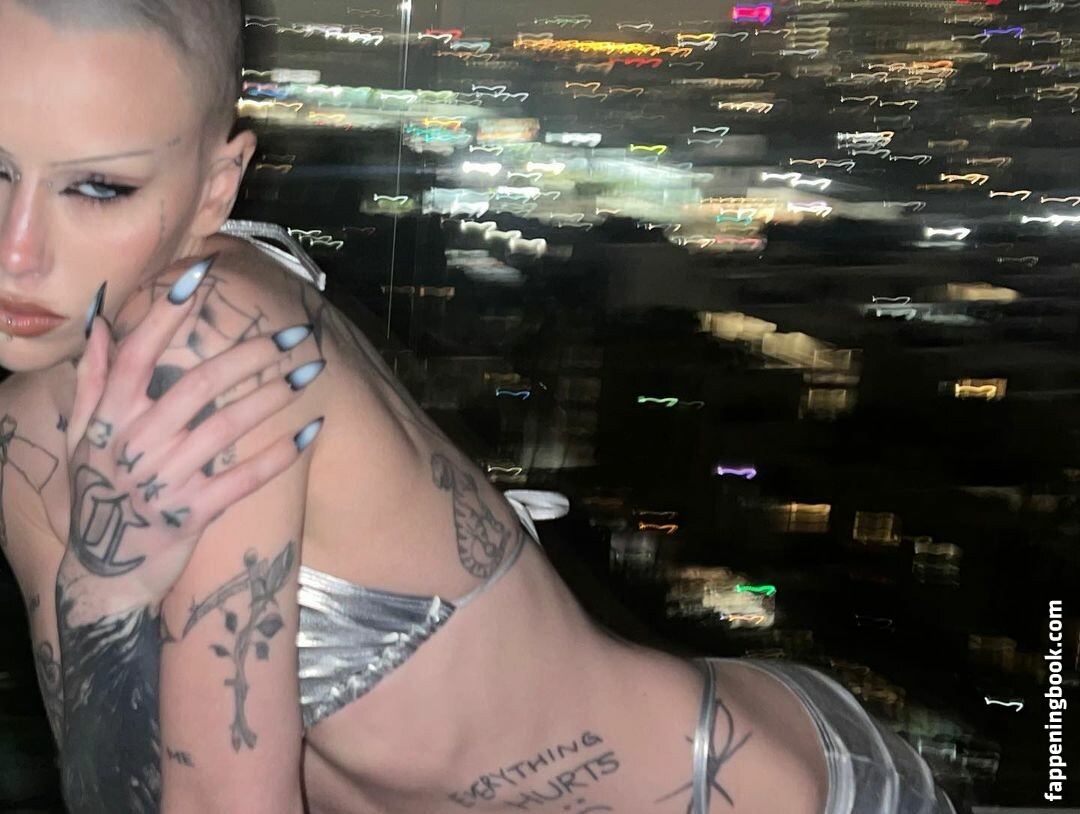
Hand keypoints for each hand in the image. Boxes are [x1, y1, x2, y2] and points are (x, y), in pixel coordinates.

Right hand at [63, 256, 325, 610]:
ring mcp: (165, 480)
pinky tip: (312, 431)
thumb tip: (103, 321)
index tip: (201, 275)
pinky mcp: (193, 513)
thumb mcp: (83, 437)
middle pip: (196, 384)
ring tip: (310, 373)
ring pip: (225, 428)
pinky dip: (279, 456)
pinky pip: (243, 480)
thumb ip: (93, 378)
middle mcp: (136, 444)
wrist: (104, 572)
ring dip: (271, 396)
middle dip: (249, 353)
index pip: (137, 354)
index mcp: (110, 419)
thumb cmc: (99, 492)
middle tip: (294, 334)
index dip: (165, 313)